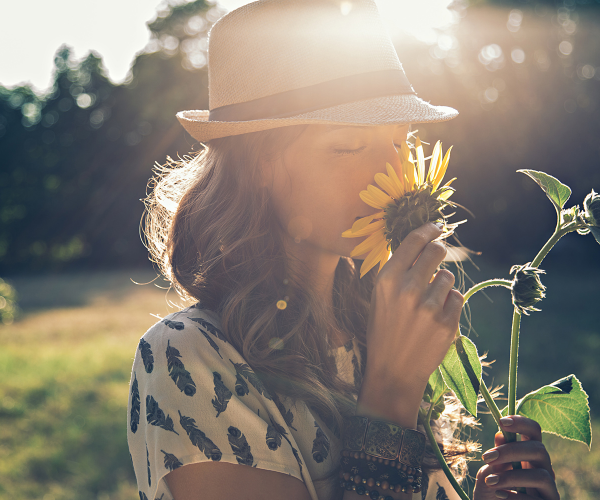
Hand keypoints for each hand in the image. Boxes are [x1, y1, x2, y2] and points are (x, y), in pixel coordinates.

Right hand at [356, 222, 462, 426]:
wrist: (393, 371)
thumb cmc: (383, 330)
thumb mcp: (379, 296)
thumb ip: (398, 271)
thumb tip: (420, 243)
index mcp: (387, 279)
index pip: (414, 241)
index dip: (428, 229)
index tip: (436, 226)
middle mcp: (408, 289)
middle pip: (437, 252)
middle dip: (439, 252)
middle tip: (436, 259)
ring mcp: (429, 307)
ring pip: (448, 277)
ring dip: (442, 284)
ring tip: (428, 302)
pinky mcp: (447, 323)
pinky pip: (457, 297)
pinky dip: (450, 303)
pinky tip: (436, 316)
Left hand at [474, 416, 558, 499]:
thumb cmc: (491, 493)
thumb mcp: (488, 473)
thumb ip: (496, 457)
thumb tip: (500, 435)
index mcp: (528, 454)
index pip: (534, 431)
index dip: (522, 423)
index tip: (501, 421)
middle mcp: (542, 468)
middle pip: (539, 450)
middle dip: (511, 451)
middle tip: (487, 457)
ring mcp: (548, 489)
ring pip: (541, 476)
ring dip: (512, 476)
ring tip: (490, 481)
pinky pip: (537, 499)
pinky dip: (516, 496)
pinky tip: (499, 495)